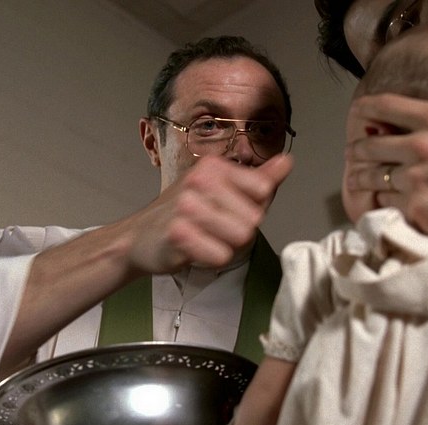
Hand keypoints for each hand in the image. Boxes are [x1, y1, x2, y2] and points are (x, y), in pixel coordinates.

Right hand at [123, 154, 292, 273]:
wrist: (140, 236)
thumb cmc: (185, 213)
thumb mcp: (221, 190)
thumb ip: (257, 180)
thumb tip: (287, 162)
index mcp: (214, 166)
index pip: (263, 192)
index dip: (252, 209)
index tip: (228, 210)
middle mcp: (199, 179)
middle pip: (254, 219)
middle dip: (239, 232)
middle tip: (213, 229)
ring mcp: (186, 206)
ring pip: (240, 238)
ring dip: (226, 246)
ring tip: (205, 238)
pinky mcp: (177, 233)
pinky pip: (220, 255)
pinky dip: (211, 259)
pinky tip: (194, 250)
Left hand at [345, 37, 427, 259]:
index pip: (385, 107)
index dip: (366, 109)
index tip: (358, 113)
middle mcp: (423, 148)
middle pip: (370, 146)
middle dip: (359, 149)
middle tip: (355, 153)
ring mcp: (418, 182)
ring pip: (374, 178)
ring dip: (365, 178)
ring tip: (361, 178)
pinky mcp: (419, 212)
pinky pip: (386, 204)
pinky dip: (381, 203)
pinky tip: (381, 201)